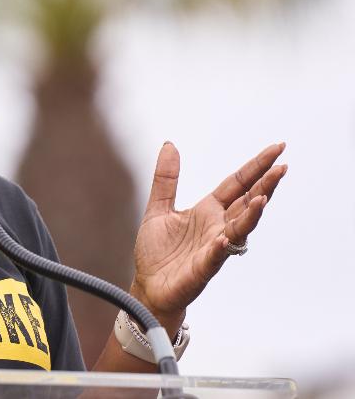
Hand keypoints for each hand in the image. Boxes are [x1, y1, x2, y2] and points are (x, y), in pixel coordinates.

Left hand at [130, 142, 286, 329]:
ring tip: (262, 198)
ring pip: (239, 229)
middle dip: (265, 185)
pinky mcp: (203, 268)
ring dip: (251, 215)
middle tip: (282, 166)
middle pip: (247, 202)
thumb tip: (169, 145)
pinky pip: (215, 256)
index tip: (277, 148)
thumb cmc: (157, 251)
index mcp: (208, 210)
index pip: (237, 184)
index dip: (256, 167)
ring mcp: (214, 247)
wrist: (148, 286)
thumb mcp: (158, 208)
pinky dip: (221, 247)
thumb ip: (166, 179)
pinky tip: (224, 237)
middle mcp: (217, 226)